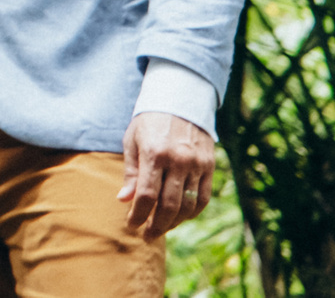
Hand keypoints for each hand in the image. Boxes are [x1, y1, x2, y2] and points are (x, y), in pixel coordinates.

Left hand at [120, 110, 215, 238]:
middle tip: (146, 236)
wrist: (181, 98)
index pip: (147, 195)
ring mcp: (197, 164)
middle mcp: (178, 160)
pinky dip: (192, 212)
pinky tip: (180, 217)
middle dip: (156, 225)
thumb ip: (131, 172)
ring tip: (161, 228)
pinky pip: (203, 198)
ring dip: (174, 222)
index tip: (131, 225)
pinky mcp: (210, 166)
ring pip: (188, 205)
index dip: (138, 215)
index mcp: (154, 153)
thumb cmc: (150, 120)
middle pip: (169, 205)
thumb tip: (124, 200)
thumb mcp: (133, 140)